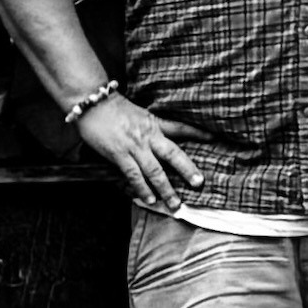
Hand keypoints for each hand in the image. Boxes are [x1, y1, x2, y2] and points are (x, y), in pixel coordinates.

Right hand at [71, 90, 211, 201]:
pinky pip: (133, 175)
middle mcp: (148, 135)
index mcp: (154, 123)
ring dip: (165, 188)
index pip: (181, 128)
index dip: (198, 133)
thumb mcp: (138, 113)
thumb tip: (160, 139)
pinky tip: (149, 199)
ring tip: (175, 204)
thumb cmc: (113, 108)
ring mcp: (134, 146)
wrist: (92, 103)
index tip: (215, 139)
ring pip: (154, 170)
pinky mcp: (119, 155)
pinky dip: (142, 188)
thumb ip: (150, 126)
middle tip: (199, 183)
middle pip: (172, 154)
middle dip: (186, 169)